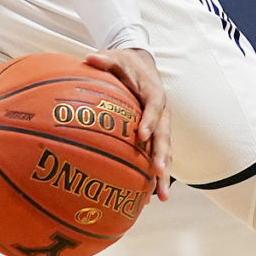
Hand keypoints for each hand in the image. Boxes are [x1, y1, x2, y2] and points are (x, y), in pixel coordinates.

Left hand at [87, 46, 173, 199]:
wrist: (141, 65)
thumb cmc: (126, 63)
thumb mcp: (116, 57)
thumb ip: (105, 60)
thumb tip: (90, 58)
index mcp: (154, 93)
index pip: (155, 107)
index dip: (150, 121)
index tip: (141, 136)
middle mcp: (161, 112)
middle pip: (164, 136)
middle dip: (162, 155)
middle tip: (158, 173)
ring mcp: (161, 126)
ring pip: (165, 151)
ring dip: (164, 174)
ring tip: (161, 196)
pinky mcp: (156, 136)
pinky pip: (157, 156)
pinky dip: (156, 176)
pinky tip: (150, 197)